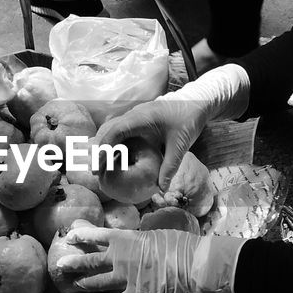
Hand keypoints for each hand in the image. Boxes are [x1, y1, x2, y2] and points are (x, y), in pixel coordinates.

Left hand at [58, 227, 245, 292]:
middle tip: (60, 265)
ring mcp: (125, 279)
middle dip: (73, 264)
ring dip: (85, 284)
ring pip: (98, 283)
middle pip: (90, 261)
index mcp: (125, 239)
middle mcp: (120, 258)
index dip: (81, 236)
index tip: (70, 237)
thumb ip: (138, 240)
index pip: (97, 236)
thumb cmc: (177, 244)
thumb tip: (132, 243)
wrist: (191, 264)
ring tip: (76, 285)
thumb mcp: (154, 234)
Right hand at [94, 97, 211, 191]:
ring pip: (113, 130)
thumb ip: (170, 167)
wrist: (197, 103)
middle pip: (108, 131)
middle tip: (95, 172)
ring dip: (106, 147)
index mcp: (141, 118)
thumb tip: (161, 189)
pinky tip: (116, 158)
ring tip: (101, 167)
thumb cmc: (188, 120)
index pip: (115, 132)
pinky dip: (115, 144)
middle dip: (99, 151)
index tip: (98, 166)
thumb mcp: (180, 145)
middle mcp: (134, 115)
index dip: (104, 149)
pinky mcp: (139, 120)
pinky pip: (122, 131)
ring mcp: (135, 116)